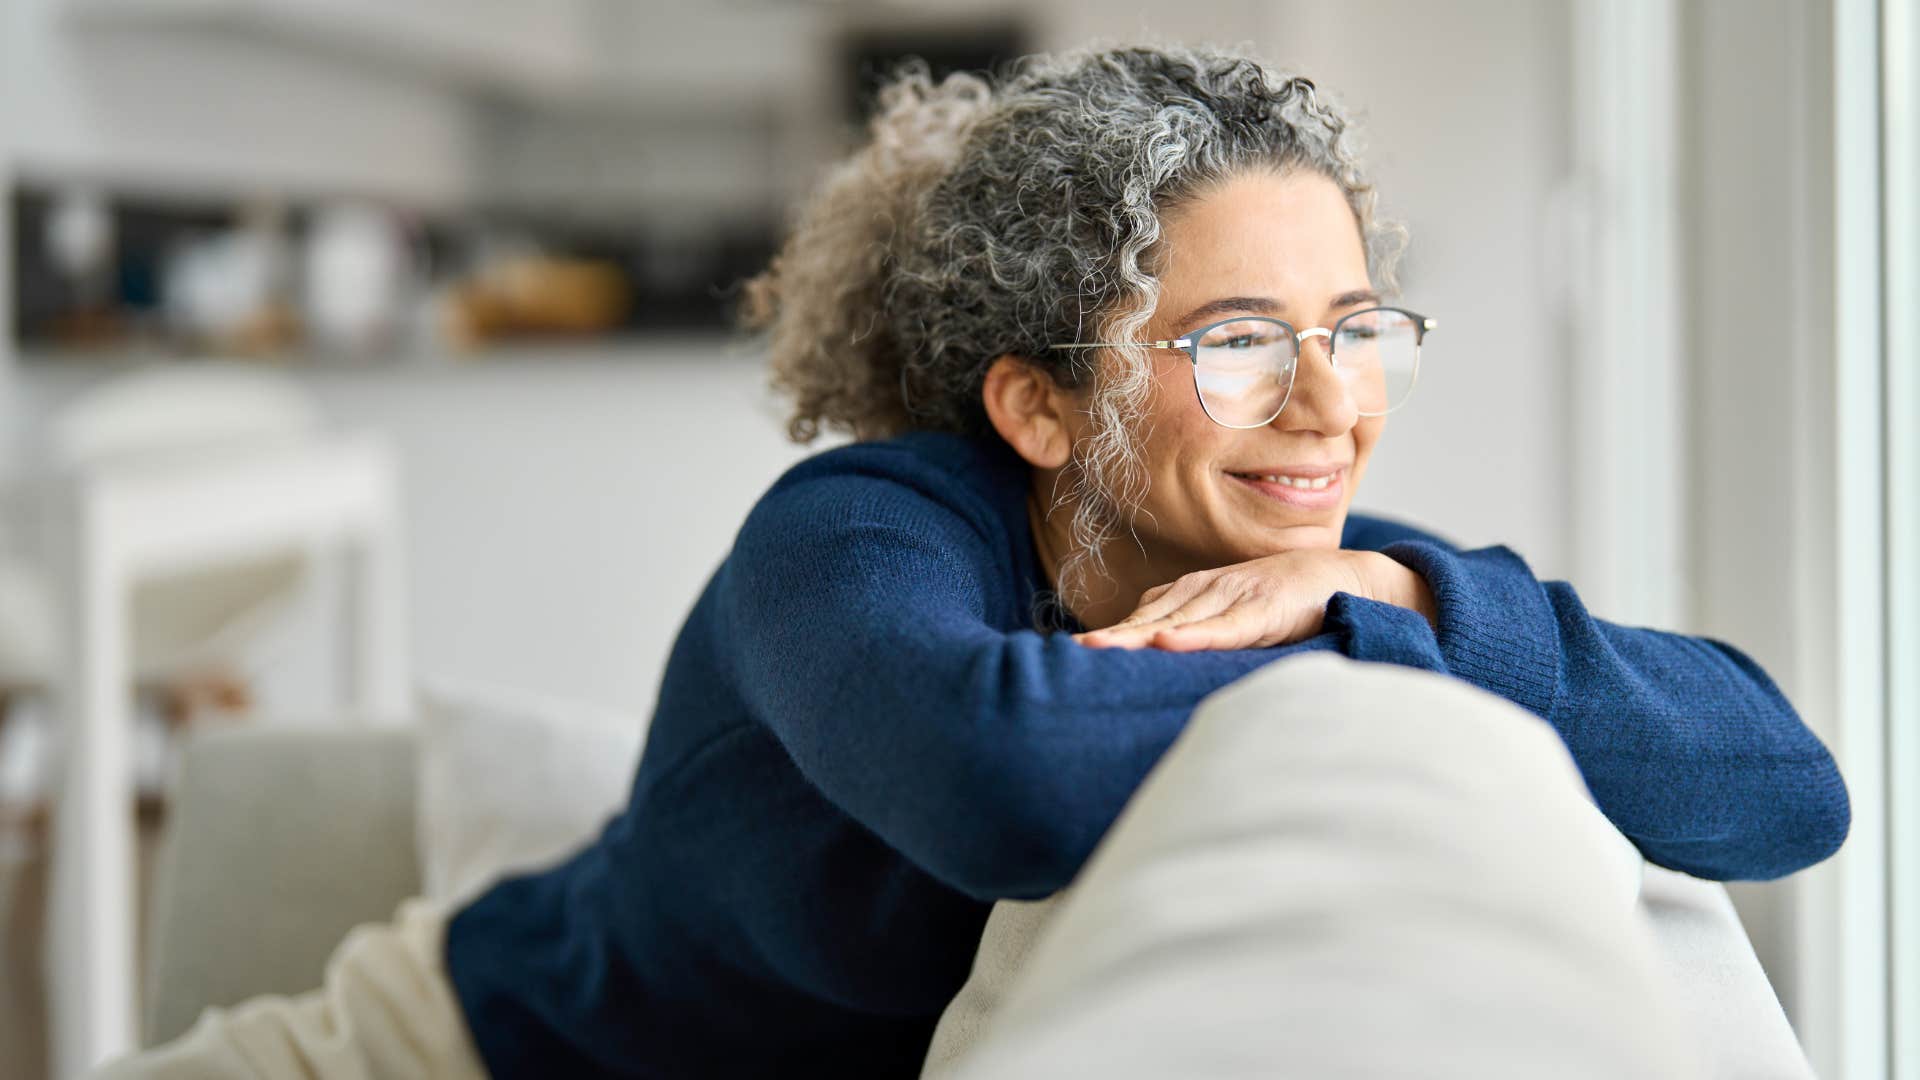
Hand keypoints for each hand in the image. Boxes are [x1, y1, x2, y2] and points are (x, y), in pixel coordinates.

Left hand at [1073, 550, 1434, 651]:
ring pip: (1177, 621)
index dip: (1110, 633)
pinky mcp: (1264, 611)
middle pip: (1149, 618)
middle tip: (1071, 653)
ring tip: (1099, 648)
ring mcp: (1235, 598)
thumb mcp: (1235, 617)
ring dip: (1137, 635)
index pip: (1143, 616)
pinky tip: (1168, 642)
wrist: (1345, 577)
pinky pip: (1225, 626)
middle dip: (1111, 636)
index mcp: (1196, 593)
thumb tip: (1158, 652)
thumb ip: (1199, 630)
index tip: (1073, 652)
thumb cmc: (1287, 601)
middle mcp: (1207, 591)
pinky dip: (1196, 635)